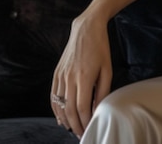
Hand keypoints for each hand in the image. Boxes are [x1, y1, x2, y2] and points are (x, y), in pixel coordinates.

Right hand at [50, 14, 112, 137]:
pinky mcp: (56, 73)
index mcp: (84, 77)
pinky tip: (61, 117)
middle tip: (82, 134)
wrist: (86, 29)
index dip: (85, 122)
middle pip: (69, 110)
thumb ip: (103, 90)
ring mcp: (61, 76)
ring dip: (65, 120)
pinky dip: (56, 109)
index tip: (89, 129)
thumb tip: (98, 109)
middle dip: (75, 125)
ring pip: (59, 105)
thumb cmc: (100, 48)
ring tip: (73, 128)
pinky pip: (53, 96)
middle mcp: (69, 78)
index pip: (82, 108)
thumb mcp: (107, 69)